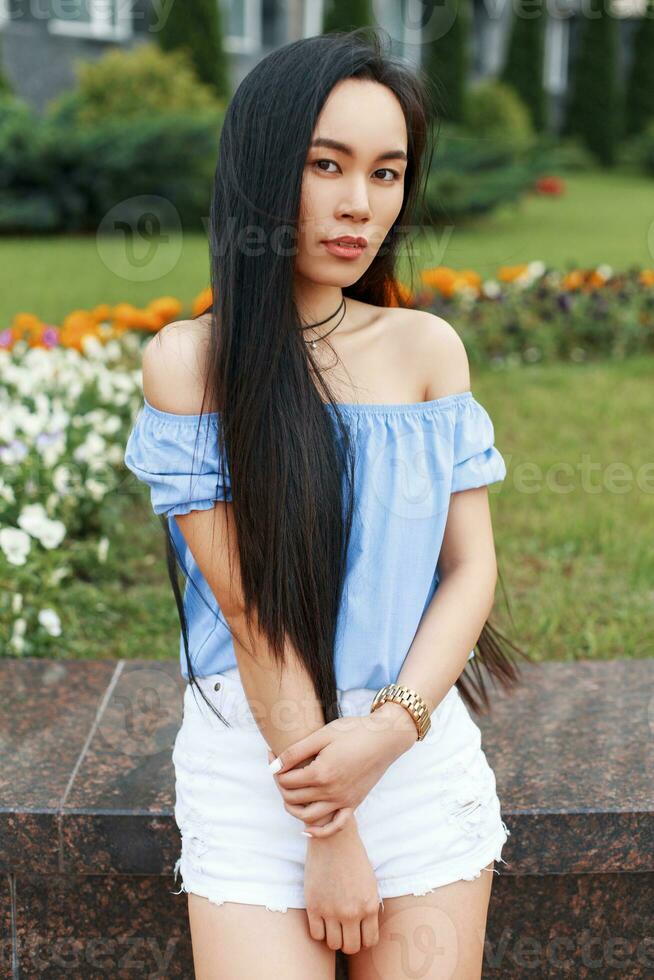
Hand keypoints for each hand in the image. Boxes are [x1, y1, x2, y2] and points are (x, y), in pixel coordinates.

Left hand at [267, 703, 416, 837]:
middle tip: (280, 769)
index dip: (275, 768)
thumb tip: (273, 766)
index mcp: (321, 773)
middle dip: (282, 785)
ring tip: (289, 793)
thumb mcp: (322, 734)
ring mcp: (343, 801)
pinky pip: (334, 826)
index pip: (286, 781)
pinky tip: (307, 828)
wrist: (385, 737)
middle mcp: (331, 792)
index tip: (272, 754)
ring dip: (293, 808)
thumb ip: (296, 751)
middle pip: (293, 798)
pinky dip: (319, 831)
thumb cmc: (353, 731)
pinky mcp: (354, 804)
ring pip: (308, 816)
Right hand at [304, 812, 380, 953]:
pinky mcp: (314, 906)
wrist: (333, 838)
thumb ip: (368, 908)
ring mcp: (331, 911)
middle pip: (351, 947)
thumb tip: (365, 930)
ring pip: (333, 944)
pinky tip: (321, 919)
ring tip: (332, 924)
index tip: (358, 932)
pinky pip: (316, 934)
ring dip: (333, 937)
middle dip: (349, 941)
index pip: (369, 941)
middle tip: (344, 930)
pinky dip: (319, 931)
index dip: (363, 939)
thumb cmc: (353, 857)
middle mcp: (352, 912)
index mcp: (369, 906)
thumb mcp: (370, 883)